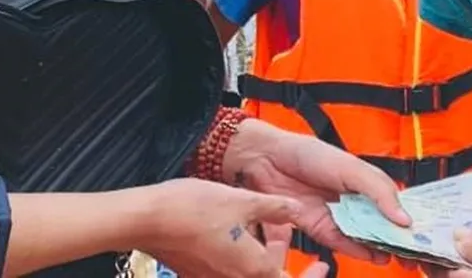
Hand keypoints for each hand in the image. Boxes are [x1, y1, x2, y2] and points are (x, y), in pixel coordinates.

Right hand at [134, 177, 321, 277]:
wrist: (150, 220)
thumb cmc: (195, 209)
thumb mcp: (242, 201)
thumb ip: (274, 208)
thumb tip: (295, 209)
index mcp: (253, 269)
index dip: (309, 277)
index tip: (321, 266)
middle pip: (269, 277)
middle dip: (281, 259)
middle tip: (284, 235)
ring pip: (249, 274)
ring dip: (261, 257)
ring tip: (259, 226)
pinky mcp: (199, 274)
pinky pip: (229, 271)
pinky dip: (240, 256)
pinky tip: (235, 230)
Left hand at [222, 117, 409, 257]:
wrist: (268, 161)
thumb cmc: (308, 154)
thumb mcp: (350, 167)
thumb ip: (377, 190)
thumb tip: (403, 218)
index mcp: (363, 180)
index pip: (392, 201)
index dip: (408, 216)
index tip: (427, 230)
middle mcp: (353, 200)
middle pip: (382, 222)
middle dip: (399, 237)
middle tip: (418, 252)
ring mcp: (339, 216)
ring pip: (367, 236)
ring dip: (384, 246)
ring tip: (402, 257)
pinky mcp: (322, 230)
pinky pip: (346, 244)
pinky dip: (362, 251)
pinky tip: (378, 256)